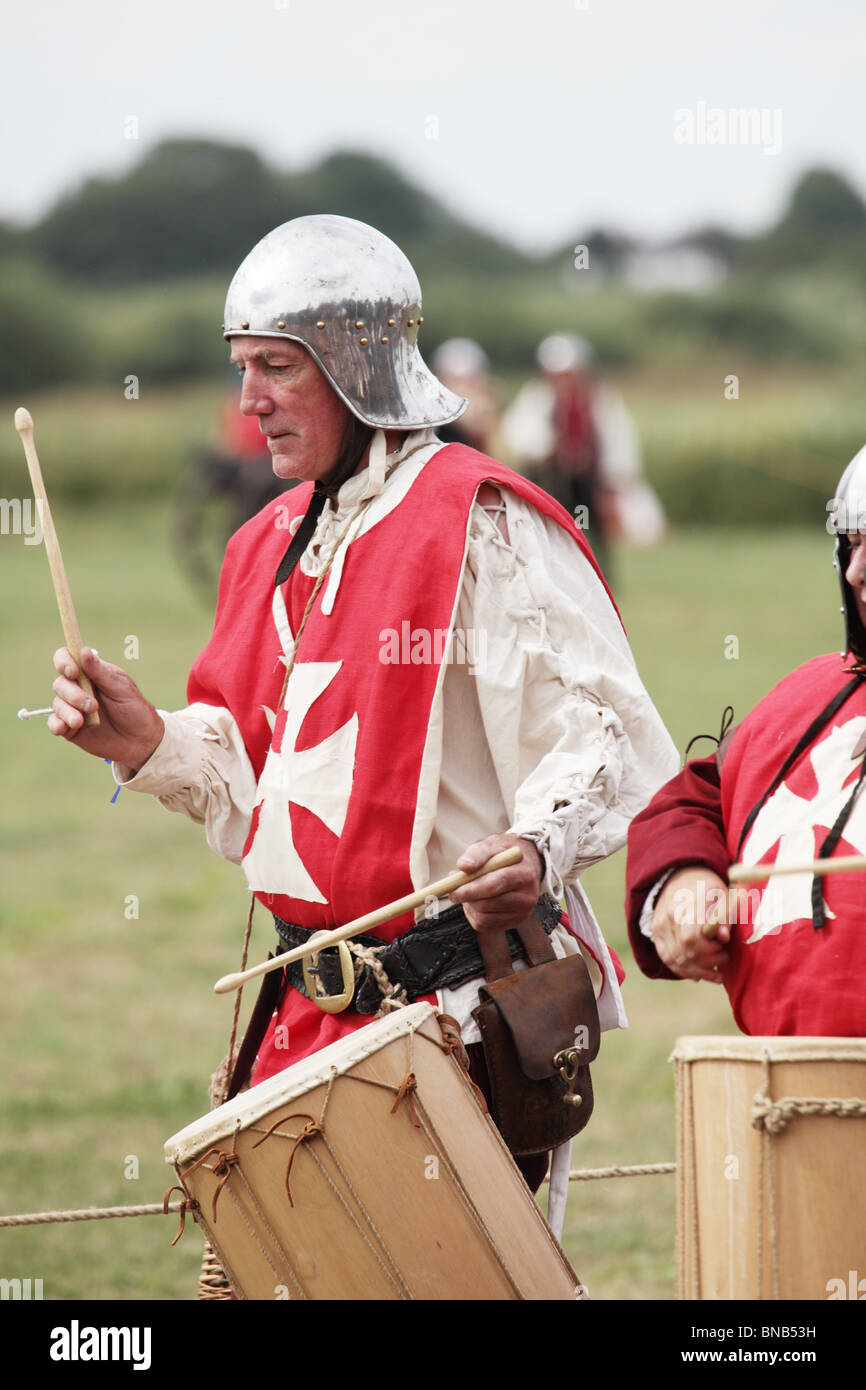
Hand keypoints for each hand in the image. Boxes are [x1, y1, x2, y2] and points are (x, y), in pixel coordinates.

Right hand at [49, 646, 163, 770]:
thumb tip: (84, 651)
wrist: (141, 740)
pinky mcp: (70, 728)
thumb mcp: (121, 689)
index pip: (67, 659)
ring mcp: (73, 708)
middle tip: (92, 705)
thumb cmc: (135, 709)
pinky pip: (54, 723)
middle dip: (72, 693)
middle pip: (60, 683)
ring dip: (67, 711)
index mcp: (91, 673)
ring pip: (57, 703)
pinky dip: (56, 724)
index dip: (64, 662)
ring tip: (81, 721)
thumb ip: (100, 672)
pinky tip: (63, 728)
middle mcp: (78, 688)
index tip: (73, 672)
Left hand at [452, 833, 543, 932]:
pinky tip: (475, 903)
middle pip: (489, 904)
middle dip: (467, 899)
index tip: (454, 889)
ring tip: (467, 893)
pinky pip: (486, 926)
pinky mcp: (515, 922)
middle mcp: (528, 896)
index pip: (495, 884)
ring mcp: (523, 912)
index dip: (472, 888)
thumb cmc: (504, 854)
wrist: (523, 865)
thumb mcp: (492, 845)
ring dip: (469, 907)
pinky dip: (474, 916)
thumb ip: (477, 853)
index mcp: (524, 874)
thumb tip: (464, 866)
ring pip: (485, 917)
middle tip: (453, 892)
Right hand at [651, 866, 733, 982]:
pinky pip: (666, 958)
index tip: (723, 948)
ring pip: (675, 959)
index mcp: (685, 907)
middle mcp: (668, 918)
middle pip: (684, 952)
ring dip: (697, 972)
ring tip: (716, 975)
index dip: (709, 951)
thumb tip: (724, 937)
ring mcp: (659, 926)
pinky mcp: (656, 933)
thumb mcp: (722, 894)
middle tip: (724, 958)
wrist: (680, 875)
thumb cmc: (706, 885)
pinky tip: (697, 975)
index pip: (691, 938)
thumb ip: (724, 916)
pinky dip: (682, 970)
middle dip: (707, 963)